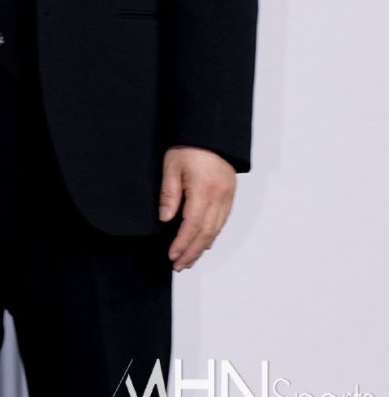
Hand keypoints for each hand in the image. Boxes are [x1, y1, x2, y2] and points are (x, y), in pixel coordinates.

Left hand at [158, 145, 235, 271]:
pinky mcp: (230, 194)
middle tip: (179, 265)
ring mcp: (227, 196)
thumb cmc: (189, 146)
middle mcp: (219, 197)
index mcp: (204, 191)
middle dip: (192, 252)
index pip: (192, 226)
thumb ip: (169, 194)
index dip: (182, 244)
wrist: (210, 131)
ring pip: (216, 230)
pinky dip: (212, 234)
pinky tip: (205, 241)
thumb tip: (165, 219)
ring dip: (203, 247)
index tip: (172, 256)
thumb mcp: (171, 166)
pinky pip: (222, 220)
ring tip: (190, 259)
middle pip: (206, 233)